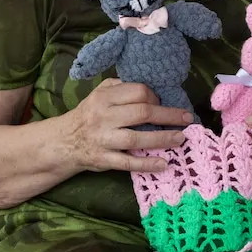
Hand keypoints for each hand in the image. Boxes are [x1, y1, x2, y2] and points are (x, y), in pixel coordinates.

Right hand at [64, 78, 191, 173]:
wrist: (64, 141)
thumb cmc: (89, 114)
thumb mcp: (99, 93)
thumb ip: (121, 87)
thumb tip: (151, 88)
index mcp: (104, 97)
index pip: (137, 92)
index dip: (155, 96)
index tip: (162, 103)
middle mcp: (103, 117)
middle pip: (141, 113)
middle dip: (168, 115)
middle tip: (186, 118)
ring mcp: (103, 139)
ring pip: (136, 138)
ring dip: (161, 139)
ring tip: (180, 138)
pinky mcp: (103, 160)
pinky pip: (127, 163)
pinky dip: (146, 164)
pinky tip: (163, 164)